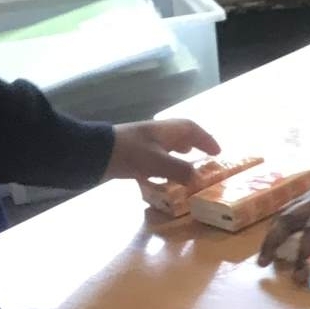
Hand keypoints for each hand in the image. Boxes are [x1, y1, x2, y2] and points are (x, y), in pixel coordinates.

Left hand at [104, 119, 221, 184]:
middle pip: (179, 135)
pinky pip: (152, 159)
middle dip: (193, 145)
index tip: (218, 152)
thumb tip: (198, 179)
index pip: (192, 129)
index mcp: (165, 130)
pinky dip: (161, 167)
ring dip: (177, 156)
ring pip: (165, 147)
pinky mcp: (129, 155)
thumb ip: (180, 170)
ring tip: (185, 168)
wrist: (92, 154)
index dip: (206, 139)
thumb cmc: (129, 153)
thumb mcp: (158, 163)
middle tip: (204, 157)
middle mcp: (155, 134)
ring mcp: (141, 144)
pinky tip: (159, 178)